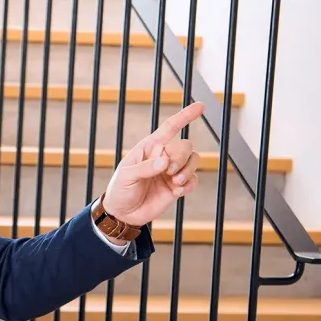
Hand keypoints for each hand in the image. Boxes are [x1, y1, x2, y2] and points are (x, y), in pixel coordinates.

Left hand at [101, 102, 204, 227]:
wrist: (123, 213)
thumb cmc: (120, 189)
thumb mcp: (126, 176)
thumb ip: (145, 168)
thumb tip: (165, 162)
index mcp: (150, 148)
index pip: (170, 128)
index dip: (185, 116)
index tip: (200, 106)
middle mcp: (164, 156)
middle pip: (186, 146)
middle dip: (180, 158)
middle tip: (169, 171)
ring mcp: (172, 172)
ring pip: (194, 160)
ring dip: (188, 170)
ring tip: (174, 182)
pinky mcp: (177, 187)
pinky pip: (193, 180)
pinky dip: (188, 185)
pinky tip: (176, 191)